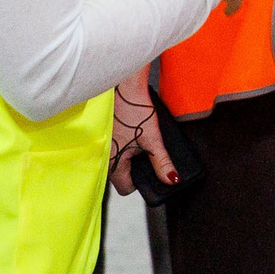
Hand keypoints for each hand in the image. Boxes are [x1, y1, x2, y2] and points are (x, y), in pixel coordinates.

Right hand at [109, 77, 177, 194]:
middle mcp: (104, 156)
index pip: (125, 188)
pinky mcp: (105, 132)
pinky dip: (126, 143)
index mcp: (112, 162)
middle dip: (136, 168)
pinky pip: (116, 146)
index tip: (150, 172)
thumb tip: (171, 179)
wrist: (124, 85)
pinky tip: (135, 132)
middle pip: (122, 175)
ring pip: (119, 160)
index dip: (140, 183)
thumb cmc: (134, 110)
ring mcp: (103, 144)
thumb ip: (162, 162)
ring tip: (142, 142)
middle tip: (148, 155)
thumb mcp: (153, 139)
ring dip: (131, 155)